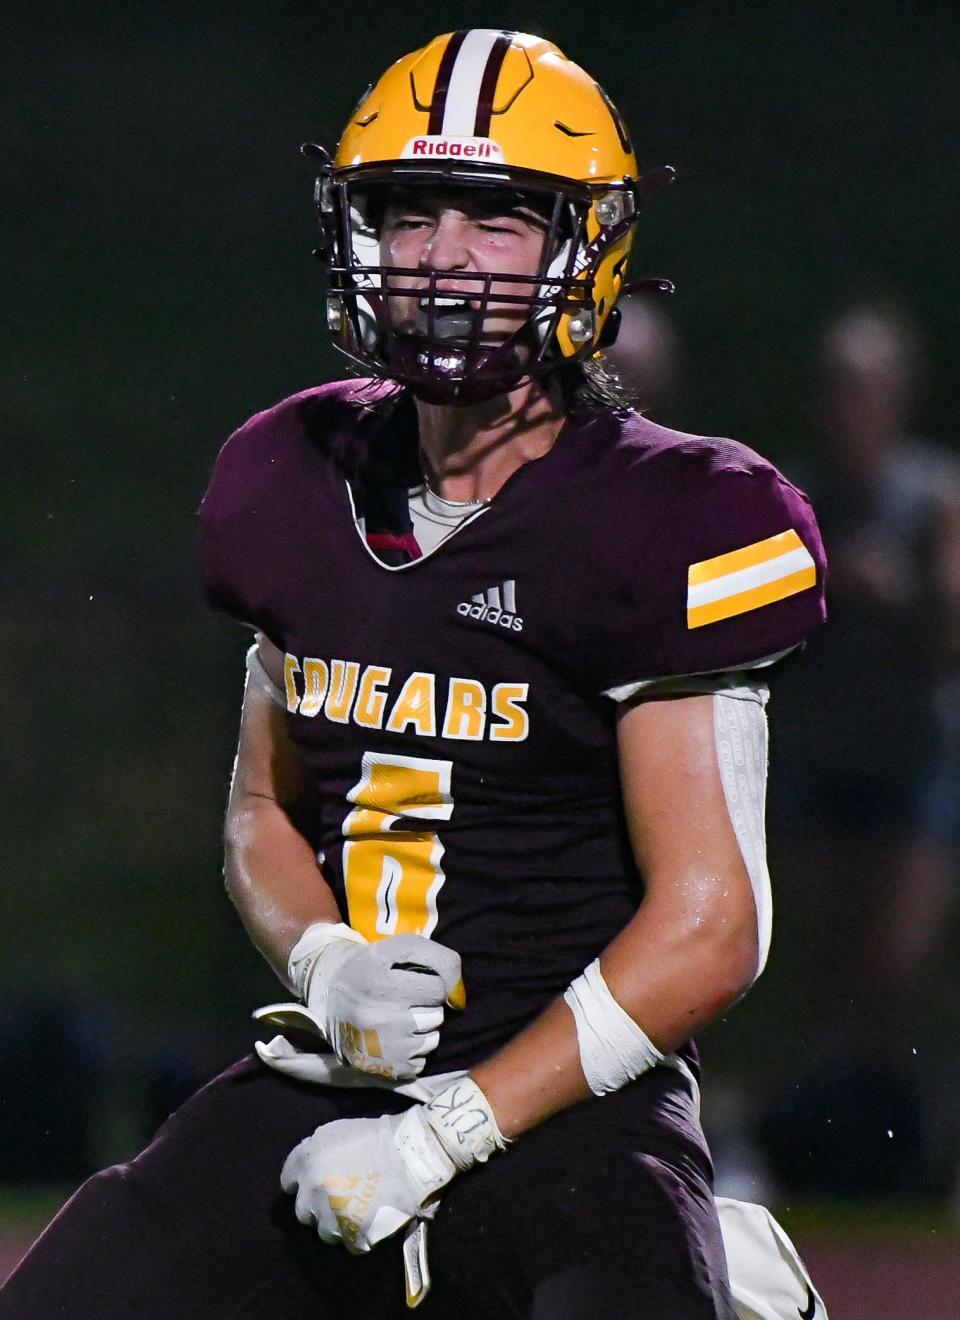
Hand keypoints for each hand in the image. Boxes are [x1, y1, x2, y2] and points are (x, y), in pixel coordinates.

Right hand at [257, 925, 464, 1080]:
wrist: (331, 997)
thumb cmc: (374, 967)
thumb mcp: (402, 948)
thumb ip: (440, 960)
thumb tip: (459, 1000)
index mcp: (378, 983)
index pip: (437, 990)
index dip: (432, 983)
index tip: (414, 982)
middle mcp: (375, 1018)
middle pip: (435, 1017)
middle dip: (428, 1007)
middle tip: (405, 1000)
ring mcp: (377, 1048)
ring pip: (430, 1040)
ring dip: (423, 1029)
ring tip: (400, 1018)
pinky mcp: (379, 1069)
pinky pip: (420, 1062)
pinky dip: (413, 1051)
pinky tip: (394, 1038)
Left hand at [281, 1108, 451, 1252]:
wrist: (410, 1155)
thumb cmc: (377, 1137)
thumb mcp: (338, 1131)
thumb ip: (315, 1150)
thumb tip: (308, 1167)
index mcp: (307, 1160)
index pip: (288, 1180)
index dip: (301, 1181)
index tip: (315, 1183)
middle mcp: (312, 1189)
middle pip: (302, 1210)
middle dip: (317, 1205)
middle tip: (338, 1199)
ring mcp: (330, 1214)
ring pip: (323, 1230)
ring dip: (335, 1224)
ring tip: (355, 1213)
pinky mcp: (350, 1233)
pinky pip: (346, 1244)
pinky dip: (356, 1236)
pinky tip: (367, 1223)